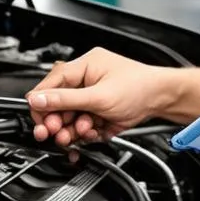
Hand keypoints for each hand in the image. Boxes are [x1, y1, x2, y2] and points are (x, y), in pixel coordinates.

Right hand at [25, 47, 172, 146]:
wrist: (163, 99)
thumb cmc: (139, 87)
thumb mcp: (98, 96)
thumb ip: (65, 100)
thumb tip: (37, 99)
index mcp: (84, 66)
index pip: (51, 84)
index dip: (42, 103)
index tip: (39, 120)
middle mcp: (86, 80)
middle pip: (59, 104)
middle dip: (57, 121)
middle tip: (55, 133)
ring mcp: (93, 98)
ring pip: (71, 118)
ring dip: (72, 129)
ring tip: (79, 134)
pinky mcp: (100, 113)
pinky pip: (84, 126)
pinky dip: (85, 134)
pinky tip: (90, 134)